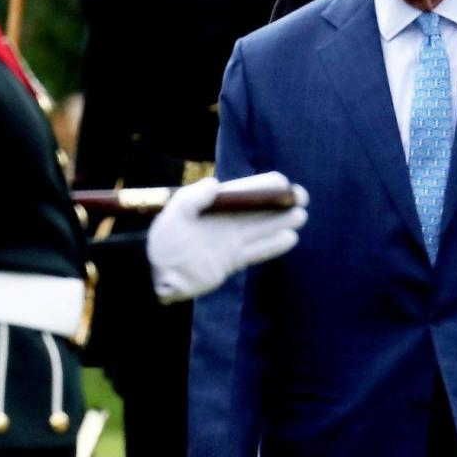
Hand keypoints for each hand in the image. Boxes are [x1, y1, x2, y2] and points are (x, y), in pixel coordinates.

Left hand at [146, 172, 307, 302]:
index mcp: (215, 206)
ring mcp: (231, 241)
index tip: (282, 183)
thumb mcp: (172, 215)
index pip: (244, 192)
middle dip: (280, 203)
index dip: (264, 186)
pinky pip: (257, 251)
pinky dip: (273, 246)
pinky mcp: (232, 261)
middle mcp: (227, 221)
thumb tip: (215, 184)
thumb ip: (192, 199)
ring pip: (262, 230)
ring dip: (281, 223)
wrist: (155, 273)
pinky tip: (290, 238)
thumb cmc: (161, 240)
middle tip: (301, 198)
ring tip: (301, 216)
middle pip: (259, 210)